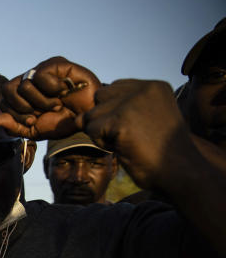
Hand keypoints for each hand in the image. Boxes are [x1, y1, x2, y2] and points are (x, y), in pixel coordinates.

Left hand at [0, 56, 100, 138]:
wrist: (89, 115)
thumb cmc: (63, 121)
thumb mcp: (36, 130)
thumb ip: (15, 127)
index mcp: (21, 96)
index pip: (3, 102)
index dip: (16, 115)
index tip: (34, 120)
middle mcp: (28, 80)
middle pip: (7, 90)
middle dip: (24, 108)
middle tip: (42, 112)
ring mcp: (41, 70)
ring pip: (24, 85)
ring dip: (43, 101)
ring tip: (57, 103)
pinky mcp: (54, 63)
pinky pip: (40, 75)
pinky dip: (53, 89)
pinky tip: (65, 90)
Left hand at [78, 79, 199, 191]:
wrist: (179, 171)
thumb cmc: (160, 151)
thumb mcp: (142, 121)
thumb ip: (116, 110)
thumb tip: (78, 118)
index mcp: (153, 86)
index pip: (113, 89)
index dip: (114, 111)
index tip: (134, 127)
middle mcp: (144, 88)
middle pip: (100, 98)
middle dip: (105, 119)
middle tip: (129, 136)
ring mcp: (132, 102)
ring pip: (92, 115)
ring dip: (102, 133)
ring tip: (128, 142)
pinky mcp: (120, 119)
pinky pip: (91, 129)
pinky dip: (102, 143)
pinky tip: (124, 147)